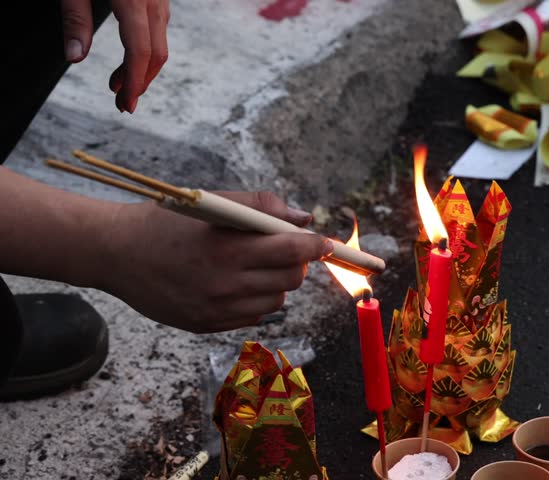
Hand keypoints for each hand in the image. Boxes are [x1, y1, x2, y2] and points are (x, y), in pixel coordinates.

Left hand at [60, 0, 169, 112]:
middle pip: (156, 53)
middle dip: (140, 83)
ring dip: (142, 68)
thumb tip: (74, 57)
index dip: (134, 82)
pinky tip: (129, 58)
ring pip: (160, 43)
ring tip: (119, 85)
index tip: (126, 104)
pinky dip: (146, 50)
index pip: (140, 51)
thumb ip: (75, 19)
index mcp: (132, 0)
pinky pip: (157, 30)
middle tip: (122, 103)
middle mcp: (153, 0)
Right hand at [99, 191, 331, 332]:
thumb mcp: (214, 202)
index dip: (315, 247)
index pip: (292, 251)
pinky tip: (236, 282)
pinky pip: (254, 315)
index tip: (327, 243)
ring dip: (277, 281)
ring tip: (254, 264)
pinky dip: (256, 298)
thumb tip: (304, 220)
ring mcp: (216, 310)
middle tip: (286, 249)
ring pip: (277, 300)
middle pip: (290, 279)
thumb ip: (261, 207)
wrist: (115, 253)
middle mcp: (224, 284)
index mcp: (227, 249)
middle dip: (297, 262)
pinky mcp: (207, 326)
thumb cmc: (168, 221)